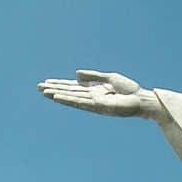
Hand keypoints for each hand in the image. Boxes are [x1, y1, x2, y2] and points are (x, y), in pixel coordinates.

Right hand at [37, 70, 162, 119]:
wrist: (142, 99)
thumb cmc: (130, 90)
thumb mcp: (109, 78)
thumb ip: (93, 77)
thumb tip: (76, 75)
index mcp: (94, 90)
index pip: (73, 87)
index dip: (60, 85)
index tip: (46, 83)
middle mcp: (92, 97)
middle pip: (69, 93)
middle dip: (54, 90)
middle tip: (38, 88)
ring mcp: (94, 103)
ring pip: (72, 98)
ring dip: (58, 95)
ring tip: (44, 92)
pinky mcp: (98, 106)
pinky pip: (80, 102)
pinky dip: (68, 99)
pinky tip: (58, 97)